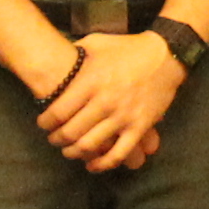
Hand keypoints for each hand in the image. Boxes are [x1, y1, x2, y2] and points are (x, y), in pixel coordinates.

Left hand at [40, 32, 184, 172]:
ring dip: (74, 152)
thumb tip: (57, 59)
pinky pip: (118, 153)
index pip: (59, 111)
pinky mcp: (139, 127)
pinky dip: (103, 164)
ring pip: (91, 145)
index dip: (46, 122)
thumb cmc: (128, 48)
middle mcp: (105, 102)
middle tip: (53, 138)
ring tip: (68, 150)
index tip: (43, 124)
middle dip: (57, 139)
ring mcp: (123, 116)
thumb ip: (76, 53)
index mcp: (91, 81)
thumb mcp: (97, 42)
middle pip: (71, 132)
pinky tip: (92, 165)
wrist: (166, 55)